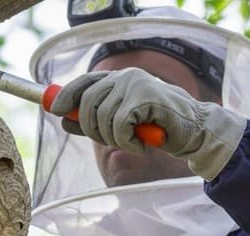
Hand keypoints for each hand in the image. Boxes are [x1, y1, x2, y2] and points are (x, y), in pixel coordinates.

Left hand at [49, 68, 247, 180]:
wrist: (193, 132)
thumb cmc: (158, 128)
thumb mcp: (121, 126)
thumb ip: (94, 122)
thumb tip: (64, 121)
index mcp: (118, 79)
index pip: (84, 83)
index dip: (66, 96)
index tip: (56, 110)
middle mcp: (125, 77)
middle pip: (87, 102)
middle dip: (92, 129)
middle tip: (111, 141)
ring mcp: (135, 84)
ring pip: (102, 118)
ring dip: (113, 140)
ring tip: (132, 142)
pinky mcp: (144, 97)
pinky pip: (118, 126)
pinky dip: (127, 142)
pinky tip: (141, 144)